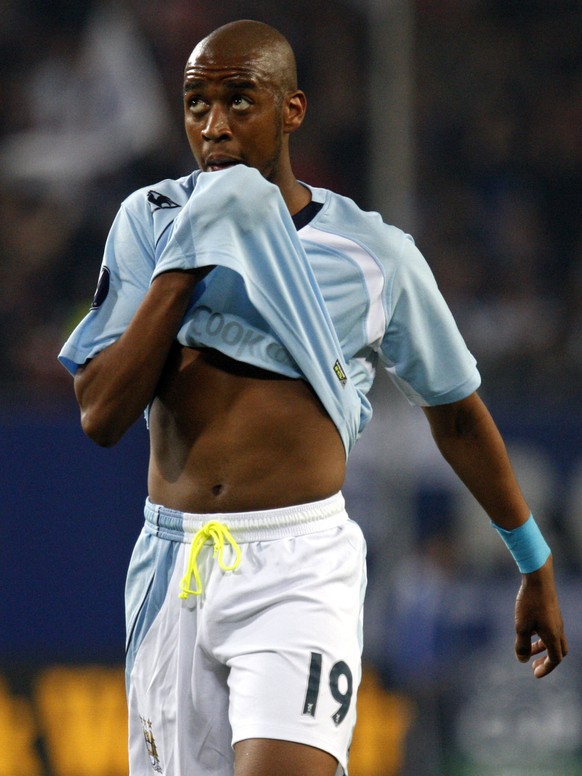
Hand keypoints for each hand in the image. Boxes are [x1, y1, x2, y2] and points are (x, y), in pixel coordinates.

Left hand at [514, 555, 567, 677]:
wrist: (538, 578)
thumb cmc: (529, 602)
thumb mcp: (521, 626)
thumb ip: (522, 645)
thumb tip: (522, 660)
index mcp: (553, 636)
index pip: (555, 659)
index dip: (546, 669)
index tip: (535, 673)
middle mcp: (558, 629)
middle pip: (559, 651)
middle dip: (548, 661)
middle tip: (534, 665)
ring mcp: (556, 619)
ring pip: (554, 640)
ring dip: (543, 648)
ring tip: (528, 649)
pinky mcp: (552, 611)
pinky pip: (551, 630)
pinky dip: (542, 636)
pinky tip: (529, 630)